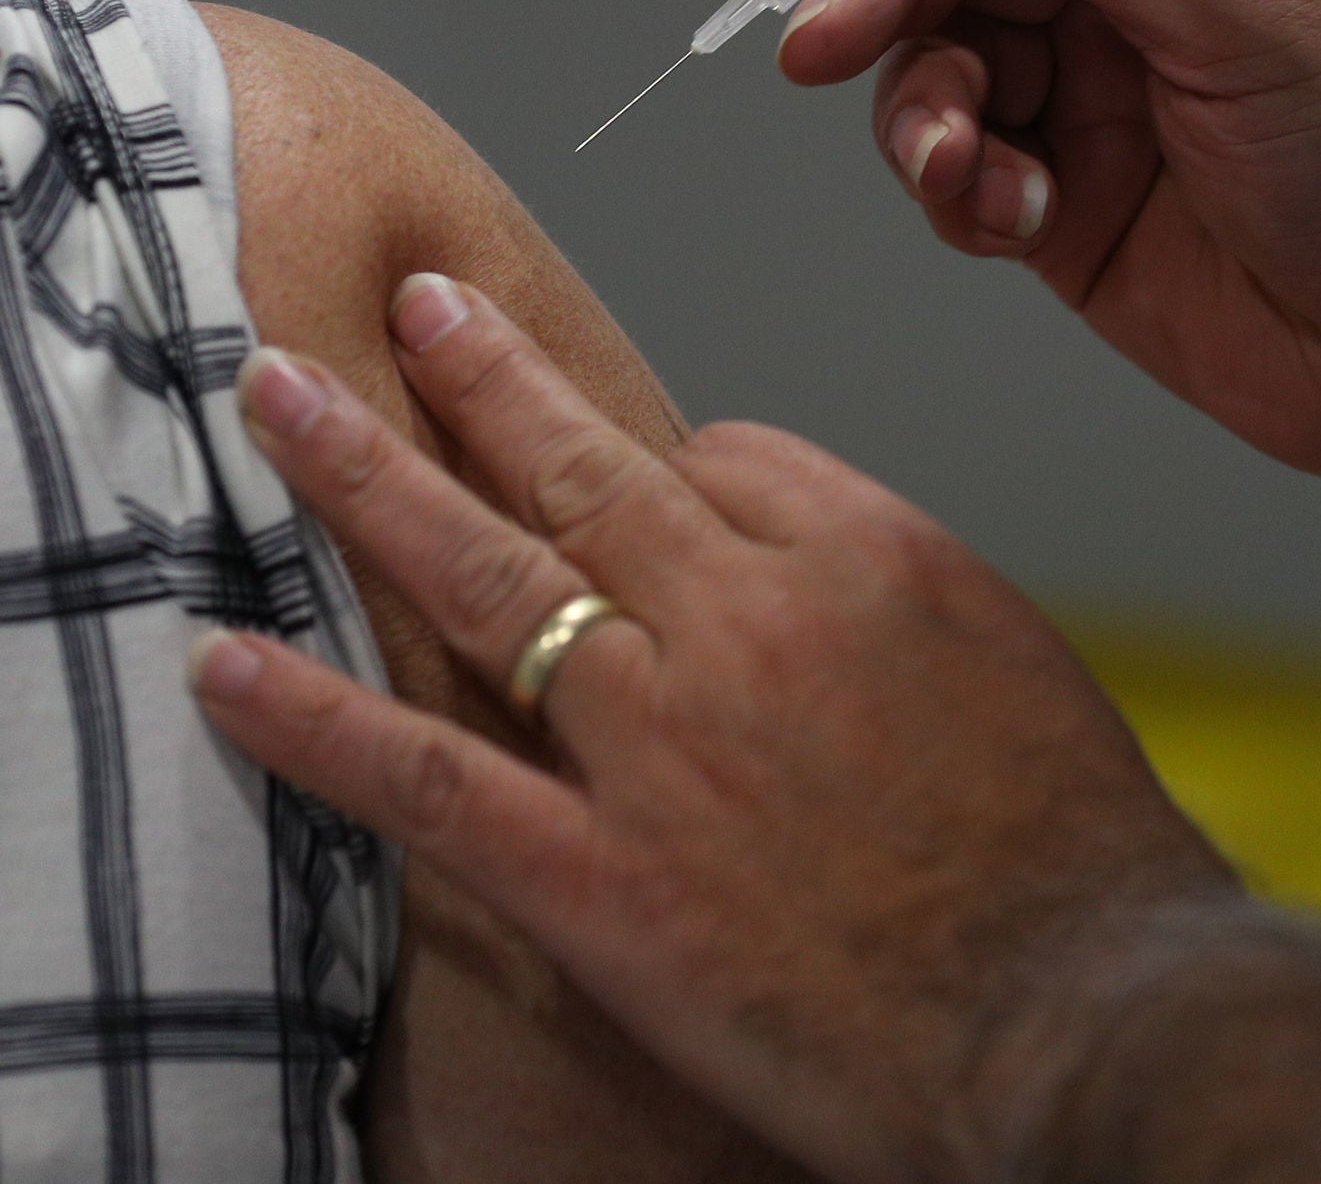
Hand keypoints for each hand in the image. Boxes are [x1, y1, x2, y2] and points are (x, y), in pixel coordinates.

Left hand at [195, 281, 1243, 1183]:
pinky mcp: (606, 879)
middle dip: (479, 371)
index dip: (662, 469)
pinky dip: (315, 718)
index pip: (723, 453)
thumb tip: (804, 570)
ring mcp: (664, 743)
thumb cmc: (1082, 869)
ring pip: (484, 568)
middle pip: (580, 457)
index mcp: (865, 552)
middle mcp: (748, 618)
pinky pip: (432, 778)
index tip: (630, 480)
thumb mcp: (1019, 663)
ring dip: (363, 469)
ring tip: (277, 393)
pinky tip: (224, 666)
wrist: (1097, 1019)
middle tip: (408, 302)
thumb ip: (892, 595)